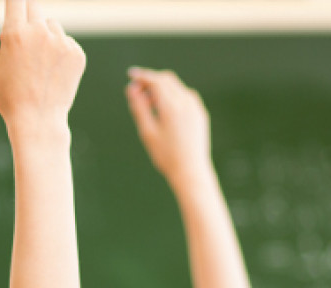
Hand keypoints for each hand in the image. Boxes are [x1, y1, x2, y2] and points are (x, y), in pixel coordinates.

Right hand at [0, 2, 85, 133]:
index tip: (12, 6)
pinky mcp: (76, 53)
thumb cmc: (7, 95)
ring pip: (50, 24)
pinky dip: (56, 50)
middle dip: (25, 16)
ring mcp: (61, 42)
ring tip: (34, 63)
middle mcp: (41, 32)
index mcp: (16, 33)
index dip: (13, 1)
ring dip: (42, 34)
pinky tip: (48, 71)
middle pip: (33, 5)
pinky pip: (64, 40)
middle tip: (20, 40)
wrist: (38, 120)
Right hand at [126, 68, 212, 189]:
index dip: (142, 76)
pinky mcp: (200, 113)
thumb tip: (131, 88)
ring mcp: (195, 107)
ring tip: (149, 106)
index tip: (131, 74)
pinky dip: (172, 96)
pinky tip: (164, 111)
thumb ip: (139, 108)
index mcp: (172, 107)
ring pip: (176, 87)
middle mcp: (186, 102)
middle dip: (151, 81)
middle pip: (167, 80)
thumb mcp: (147, 132)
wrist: (190, 170)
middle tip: (136, 92)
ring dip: (161, 89)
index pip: (156, 81)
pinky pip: (184, 96)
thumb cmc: (166, 155)